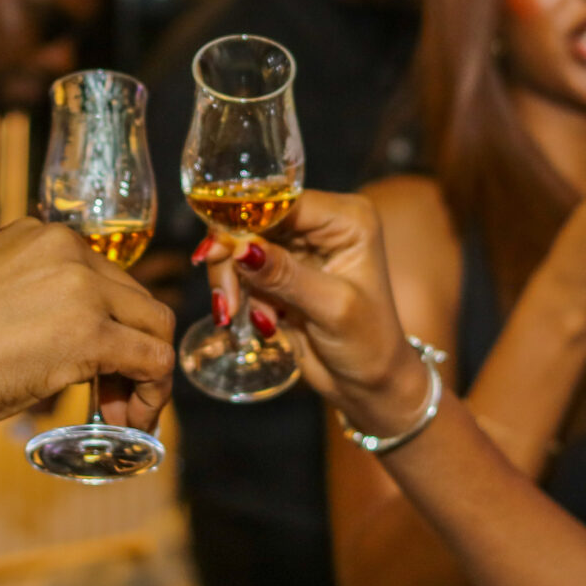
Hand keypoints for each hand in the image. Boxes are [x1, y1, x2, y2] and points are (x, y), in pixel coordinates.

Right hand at [0, 216, 174, 433]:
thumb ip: (31, 302)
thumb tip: (62, 339)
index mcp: (40, 235)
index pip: (106, 279)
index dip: (111, 329)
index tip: (98, 369)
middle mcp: (67, 249)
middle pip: (136, 302)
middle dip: (134, 354)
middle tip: (112, 402)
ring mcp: (82, 288)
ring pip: (154, 328)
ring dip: (147, 377)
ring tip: (123, 417)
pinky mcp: (90, 333)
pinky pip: (152, 362)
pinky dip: (152, 395)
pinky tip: (129, 420)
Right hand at [204, 191, 431, 438]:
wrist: (370, 383)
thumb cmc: (368, 344)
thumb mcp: (331, 307)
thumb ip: (286, 275)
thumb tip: (241, 248)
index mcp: (348, 219)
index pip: (284, 202)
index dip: (244, 221)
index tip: (215, 250)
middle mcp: (323, 224)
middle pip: (255, 220)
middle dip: (232, 257)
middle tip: (224, 299)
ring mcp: (301, 247)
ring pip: (242, 245)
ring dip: (233, 282)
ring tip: (237, 317)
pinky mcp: (283, 271)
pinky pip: (244, 270)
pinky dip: (241, 295)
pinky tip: (263, 322)